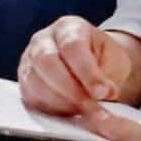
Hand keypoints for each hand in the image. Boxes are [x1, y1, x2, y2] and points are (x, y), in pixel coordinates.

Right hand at [18, 17, 140, 116]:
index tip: (102, 93)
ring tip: (83, 112)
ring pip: (35, 82)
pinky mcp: (24, 82)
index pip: (72, 46)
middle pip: (47, 62)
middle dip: (71, 90)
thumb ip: (110, 76)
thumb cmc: (103, 60)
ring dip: (61, 102)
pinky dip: (51, 109)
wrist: (91, 65)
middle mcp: (43, 40)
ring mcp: (29, 60)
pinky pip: (31, 98)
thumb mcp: (116, 61)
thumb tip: (104, 94)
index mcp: (68, 27)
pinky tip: (69, 113)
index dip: (87, 71)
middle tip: (92, 108)